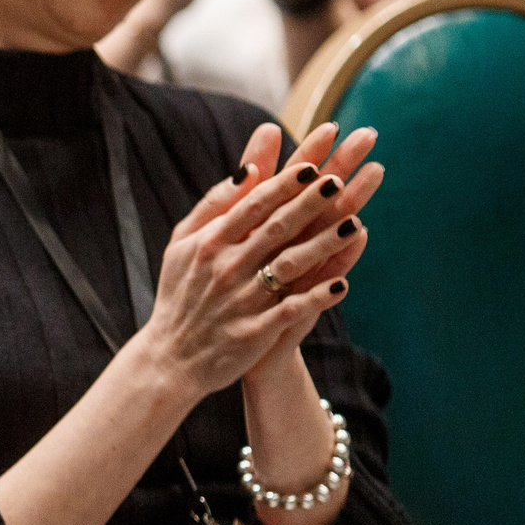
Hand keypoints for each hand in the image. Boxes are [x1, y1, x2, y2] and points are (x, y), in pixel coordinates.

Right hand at [133, 120, 378, 399]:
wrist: (171, 358)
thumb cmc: (182, 292)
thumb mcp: (182, 244)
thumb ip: (214, 206)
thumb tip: (248, 169)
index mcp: (209, 243)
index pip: (252, 207)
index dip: (282, 186)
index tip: (312, 166)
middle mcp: (225, 268)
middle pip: (274, 230)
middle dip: (308, 205)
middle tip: (339, 182)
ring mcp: (240, 301)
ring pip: (287, 268)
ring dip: (321, 246)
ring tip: (354, 226)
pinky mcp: (253, 333)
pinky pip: (290, 312)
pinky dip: (315, 299)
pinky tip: (342, 285)